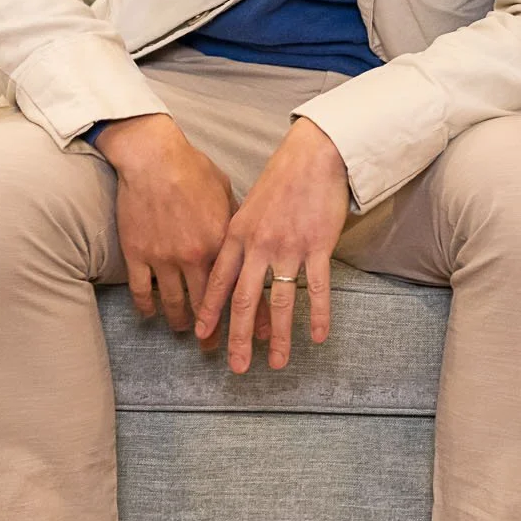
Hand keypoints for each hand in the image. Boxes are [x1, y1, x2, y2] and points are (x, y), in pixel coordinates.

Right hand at [95, 114, 233, 332]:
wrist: (153, 157)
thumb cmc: (192, 168)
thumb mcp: (225, 192)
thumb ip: (236, 222)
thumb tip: (248, 240)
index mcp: (222, 241)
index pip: (238, 288)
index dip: (248, 315)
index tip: (254, 334)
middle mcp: (194, 255)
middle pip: (206, 306)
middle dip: (214, 332)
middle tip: (218, 348)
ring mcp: (163, 257)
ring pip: (174, 304)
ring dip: (181, 323)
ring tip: (185, 332)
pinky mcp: (137, 254)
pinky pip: (141, 291)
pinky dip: (147, 308)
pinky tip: (151, 315)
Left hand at [197, 117, 349, 372]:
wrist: (314, 154)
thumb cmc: (282, 178)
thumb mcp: (249, 205)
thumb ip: (239, 235)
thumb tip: (234, 264)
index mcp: (237, 234)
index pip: (218, 281)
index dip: (210, 311)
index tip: (203, 336)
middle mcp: (258, 245)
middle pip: (244, 300)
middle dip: (238, 338)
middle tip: (235, 367)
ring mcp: (288, 247)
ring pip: (279, 302)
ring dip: (278, 338)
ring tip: (276, 363)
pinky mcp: (317, 246)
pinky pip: (316, 288)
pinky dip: (317, 315)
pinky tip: (317, 336)